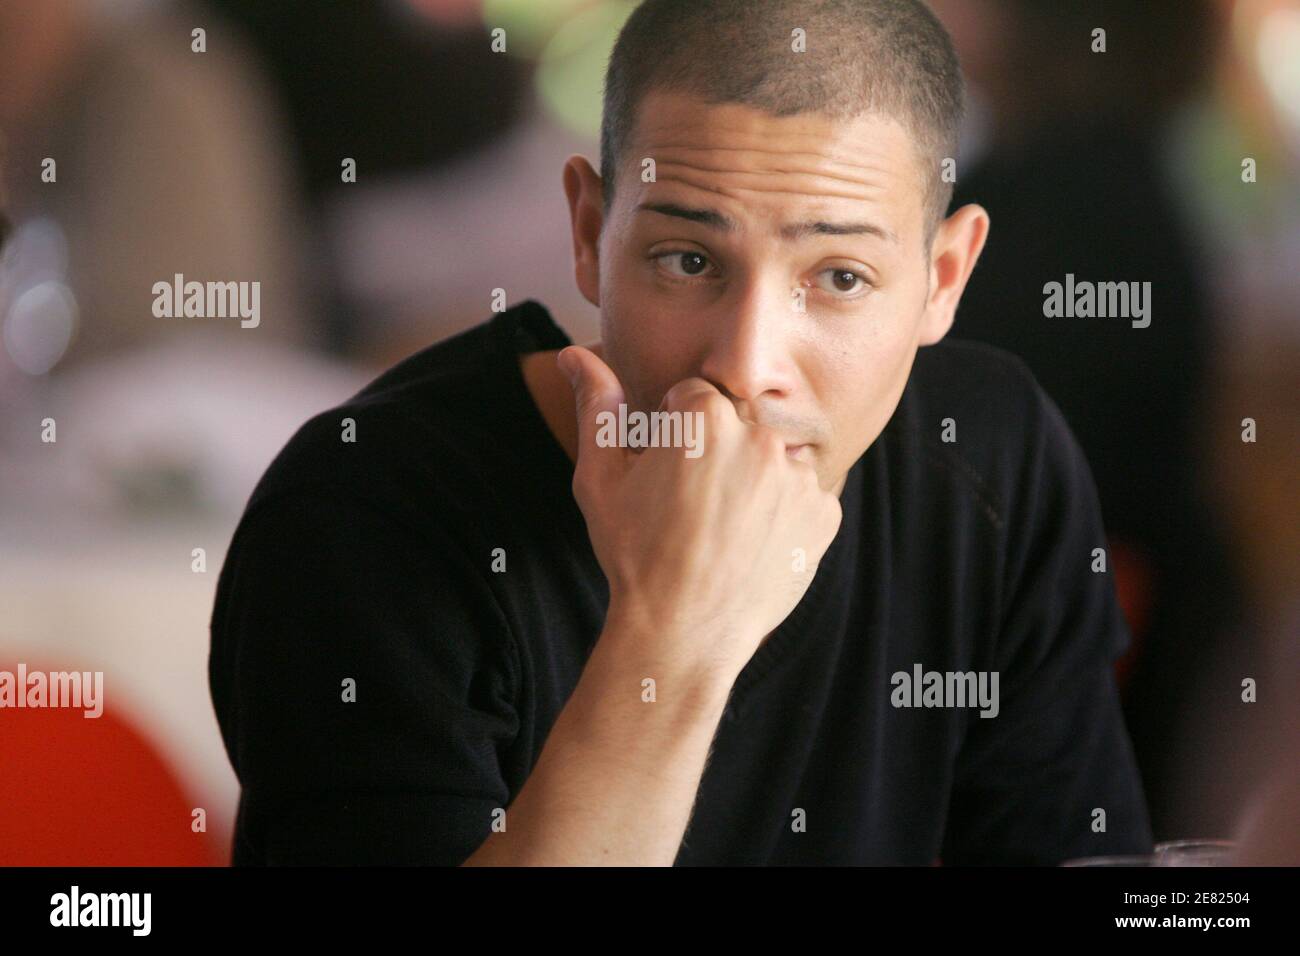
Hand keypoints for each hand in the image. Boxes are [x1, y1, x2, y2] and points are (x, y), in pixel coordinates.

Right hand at [558, 345, 842, 682]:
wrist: (682, 633)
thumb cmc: (634, 555)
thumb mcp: (601, 479)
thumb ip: (597, 407)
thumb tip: (574, 353)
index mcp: (705, 416)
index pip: (695, 398)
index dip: (675, 434)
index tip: (667, 474)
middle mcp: (760, 436)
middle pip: (737, 425)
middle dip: (717, 453)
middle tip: (692, 507)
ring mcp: (798, 476)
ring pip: (772, 460)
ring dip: (753, 482)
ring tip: (723, 530)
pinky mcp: (825, 513)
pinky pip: (803, 497)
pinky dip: (783, 516)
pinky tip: (752, 545)